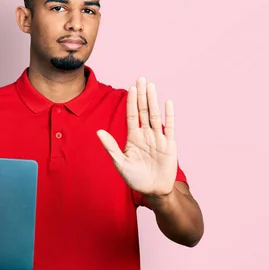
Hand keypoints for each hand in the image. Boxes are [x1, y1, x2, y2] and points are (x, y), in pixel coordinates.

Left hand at [97, 76, 177, 196]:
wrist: (153, 191)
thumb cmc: (135, 179)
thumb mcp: (120, 163)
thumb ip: (111, 147)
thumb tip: (99, 131)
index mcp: (133, 138)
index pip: (132, 115)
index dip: (131, 102)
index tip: (131, 88)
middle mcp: (146, 135)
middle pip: (143, 111)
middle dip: (142, 95)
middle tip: (141, 78)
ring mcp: (158, 138)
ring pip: (155, 115)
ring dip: (153, 100)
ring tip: (151, 86)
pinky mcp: (169, 145)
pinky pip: (169, 127)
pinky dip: (168, 115)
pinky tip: (167, 102)